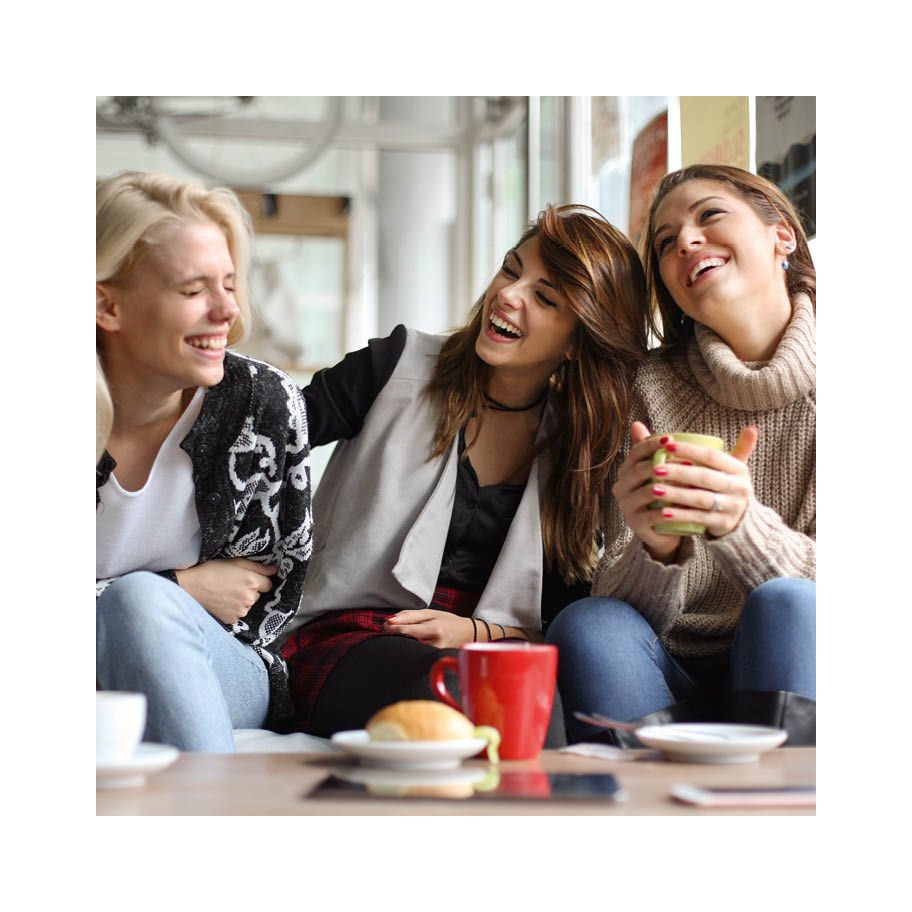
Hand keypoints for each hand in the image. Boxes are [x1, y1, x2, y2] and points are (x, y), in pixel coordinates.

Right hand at [175, 558, 277, 625]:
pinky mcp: (232, 619)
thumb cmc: (211, 570)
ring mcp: (241, 610)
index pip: (268, 584)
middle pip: (257, 594)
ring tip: (225, 592)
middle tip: (233, 584)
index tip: (247, 578)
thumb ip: (258, 567)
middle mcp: (249, 597)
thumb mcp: (235, 562)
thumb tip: (275, 570)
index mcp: (252, 581)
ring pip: (248, 604)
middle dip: (249, 590)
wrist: (190, 586)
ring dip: (242, 600)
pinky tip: (222, 602)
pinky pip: (239, 614)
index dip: (259, 580)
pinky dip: (233, 609)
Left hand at [384, 609, 473, 647]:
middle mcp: (436, 643)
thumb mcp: (431, 613)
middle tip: (390, 630)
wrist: (468, 634)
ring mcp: (435, 654)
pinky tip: (412, 644)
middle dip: (395, 636)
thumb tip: (390, 619)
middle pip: (406, 642)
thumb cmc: (449, 621)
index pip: (406, 630)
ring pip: (410, 650)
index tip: (385, 625)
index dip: (392, 628)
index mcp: (435, 628)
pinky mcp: (434, 661)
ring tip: (403, 636)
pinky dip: (410, 648)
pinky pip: (417, 654)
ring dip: (402, 643)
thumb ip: (410, 615)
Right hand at [612, 422, 682, 560]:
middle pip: (639, 470)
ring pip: (646, 492)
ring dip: (669, 487)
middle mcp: (621, 487)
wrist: (663, 530)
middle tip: (687, 461)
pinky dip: (667, 511)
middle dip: (663, 464)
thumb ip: (652, 450)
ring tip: (689, 484)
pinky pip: (651, 516)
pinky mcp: (636, 524)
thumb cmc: (664, 496)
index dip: (652, 444)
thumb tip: (636, 422)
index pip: (636, 453)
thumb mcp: (659, 472)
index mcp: (626, 471)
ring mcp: (627, 506)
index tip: (672, 439)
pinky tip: (682, 508)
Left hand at [647, 426, 758, 538]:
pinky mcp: (723, 524)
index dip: (689, 450)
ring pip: (700, 498)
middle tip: (654, 469)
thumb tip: (752, 426)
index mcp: (739, 469)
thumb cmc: (728, 488)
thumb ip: (737, 448)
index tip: (666, 445)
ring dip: (675, 494)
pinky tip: (663, 512)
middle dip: (678, 472)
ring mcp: (732, 507)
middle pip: (704, 477)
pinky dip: (681, 515)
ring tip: (654, 489)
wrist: (742, 522)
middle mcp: (739, 487)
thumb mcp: (734, 469)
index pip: (711, 456)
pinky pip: (699, 518)